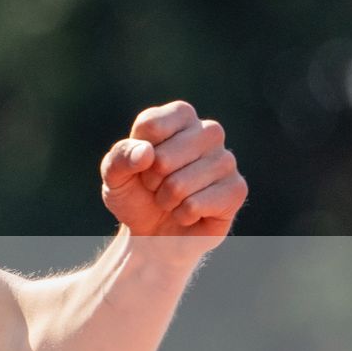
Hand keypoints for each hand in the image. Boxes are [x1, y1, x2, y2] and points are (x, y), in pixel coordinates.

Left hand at [100, 100, 246, 248]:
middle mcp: (208, 131)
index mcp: (179, 116)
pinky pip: (196, 205)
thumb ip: (120, 158)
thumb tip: (146, 152)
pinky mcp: (236, 189)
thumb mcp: (114, 176)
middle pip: (163, 158)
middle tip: (156, 186)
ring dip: (166, 200)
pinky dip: (182, 214)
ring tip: (172, 198)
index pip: (151, 125)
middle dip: (151, 180)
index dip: (136, 153)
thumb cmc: (135, 196)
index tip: (141, 163)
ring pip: (179, 184)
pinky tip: (189, 212)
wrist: (155, 234)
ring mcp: (226, 160)